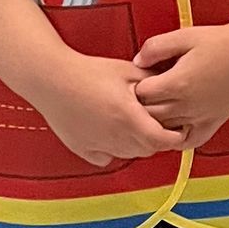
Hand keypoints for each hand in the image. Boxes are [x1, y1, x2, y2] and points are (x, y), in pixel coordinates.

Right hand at [33, 51, 182, 167]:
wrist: (50, 78)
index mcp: (128, 117)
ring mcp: (96, 145)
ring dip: (137, 143)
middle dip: (158, 138)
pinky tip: (110, 131)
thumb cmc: (87, 72)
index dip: (175, 136)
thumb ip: (153, 82)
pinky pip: (105, 157)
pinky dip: (113, 149)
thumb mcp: (126, 71)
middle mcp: (114, 136)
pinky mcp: (81, 148)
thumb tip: (173, 87)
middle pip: (148, 149)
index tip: (178, 128)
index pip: (162, 140)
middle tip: (158, 122)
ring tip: (134, 123)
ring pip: (129, 154)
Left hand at [134, 19, 228, 149]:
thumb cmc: (218, 42)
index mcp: (177, 82)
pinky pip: (188, 142)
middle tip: (148, 94)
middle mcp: (187, 104)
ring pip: (164, 130)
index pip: (141, 94)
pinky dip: (176, 139)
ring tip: (159, 107)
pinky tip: (173, 127)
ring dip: (157, 121)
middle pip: (149, 115)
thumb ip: (155, 47)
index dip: (137, 85)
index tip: (142, 79)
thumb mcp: (183, 36)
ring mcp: (200, 117)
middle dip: (143, 104)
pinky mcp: (212, 124)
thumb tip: (136, 62)